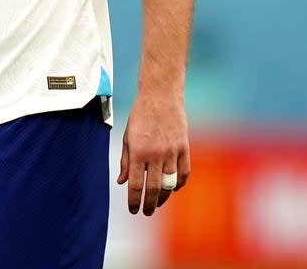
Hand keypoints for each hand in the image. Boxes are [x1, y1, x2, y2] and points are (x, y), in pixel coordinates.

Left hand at [117, 93, 189, 215]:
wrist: (160, 95)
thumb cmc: (140, 115)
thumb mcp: (127, 137)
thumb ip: (125, 161)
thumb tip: (122, 182)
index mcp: (138, 152)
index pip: (136, 185)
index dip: (134, 201)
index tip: (133, 210)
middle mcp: (155, 154)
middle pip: (154, 189)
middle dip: (150, 204)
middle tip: (146, 212)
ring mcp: (172, 151)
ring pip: (170, 183)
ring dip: (164, 197)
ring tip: (158, 203)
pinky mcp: (184, 147)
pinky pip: (184, 172)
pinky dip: (180, 183)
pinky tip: (174, 188)